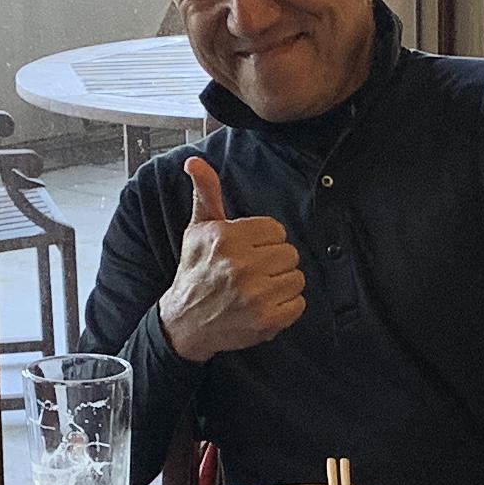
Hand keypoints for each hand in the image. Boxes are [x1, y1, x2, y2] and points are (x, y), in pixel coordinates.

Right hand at [157, 155, 306, 361]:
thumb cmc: (195, 272)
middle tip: (253, 272)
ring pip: (297, 278)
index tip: (249, 252)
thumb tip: (195, 162)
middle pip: (289, 254)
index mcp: (226, 238)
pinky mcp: (267, 320)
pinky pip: (299, 304)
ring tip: (259, 289)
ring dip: (282, 285)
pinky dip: (286, 307)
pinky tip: (265, 306)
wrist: (185, 322)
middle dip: (274, 263)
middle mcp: (241, 265)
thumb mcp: (198, 230)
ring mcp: (255, 295)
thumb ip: (206, 193)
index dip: (265, 241)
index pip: (276, 230)